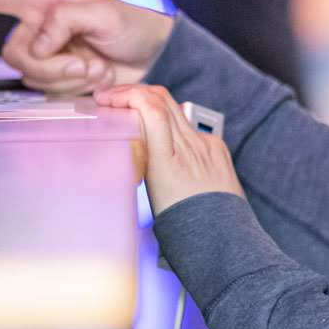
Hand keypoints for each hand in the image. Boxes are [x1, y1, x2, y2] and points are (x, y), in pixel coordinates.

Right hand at [0, 0, 172, 94]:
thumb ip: (63, 20)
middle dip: (50, 64)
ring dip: (68, 78)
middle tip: (84, 62)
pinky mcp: (57, 82)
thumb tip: (36, 44)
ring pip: (31, 78)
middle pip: (13, 53)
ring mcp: (47, 57)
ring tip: (96, 67)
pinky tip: (95, 79)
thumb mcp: (102, 10)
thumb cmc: (132, 24)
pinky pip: (48, 93)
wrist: (155, 59)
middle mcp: (39, 29)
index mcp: (44, 2)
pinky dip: (75, 90)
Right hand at [96, 83, 242, 214]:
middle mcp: (189, 149)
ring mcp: (205, 146)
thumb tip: (129, 136)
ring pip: (174, 108)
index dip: (127, 96)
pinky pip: (190, 126)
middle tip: (112, 97)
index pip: (151, 109)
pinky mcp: (217, 147)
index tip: (107, 100)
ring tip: (132, 108)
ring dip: (149, 102)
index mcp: (168, 163)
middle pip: (160, 99)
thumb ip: (143, 160)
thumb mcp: (150, 193)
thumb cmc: (183, 225)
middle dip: (132, 92)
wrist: (222, 237)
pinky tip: (161, 131)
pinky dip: (172, 122)